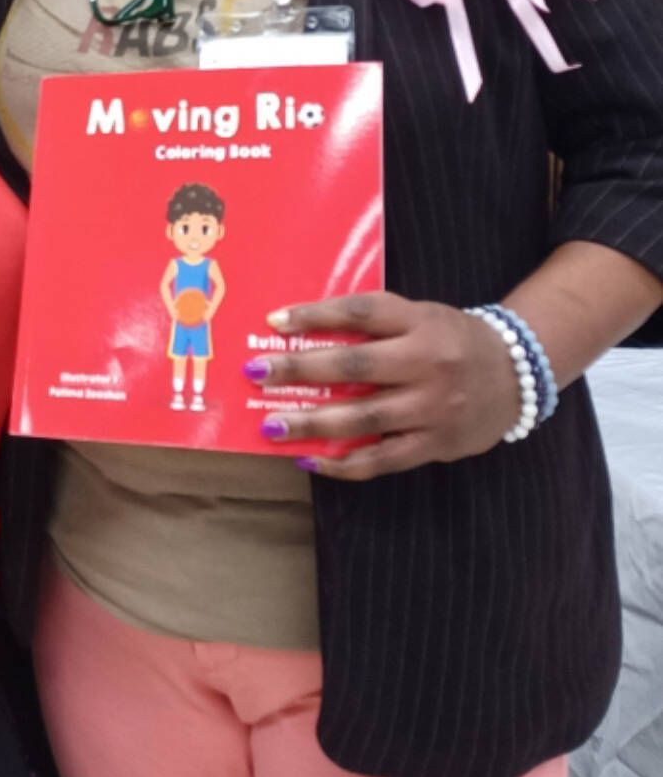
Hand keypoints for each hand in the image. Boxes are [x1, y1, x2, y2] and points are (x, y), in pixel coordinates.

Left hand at [246, 291, 521, 478]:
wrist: (518, 376)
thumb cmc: (453, 340)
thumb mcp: (421, 316)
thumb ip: (374, 322)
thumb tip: (303, 330)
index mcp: (421, 322)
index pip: (363, 312)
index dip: (317, 314)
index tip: (274, 321)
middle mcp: (428, 363)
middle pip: (356, 365)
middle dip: (301, 370)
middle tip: (257, 373)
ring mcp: (433, 408)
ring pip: (365, 418)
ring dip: (313, 423)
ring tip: (272, 425)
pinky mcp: (436, 444)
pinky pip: (383, 459)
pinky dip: (345, 463)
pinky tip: (311, 460)